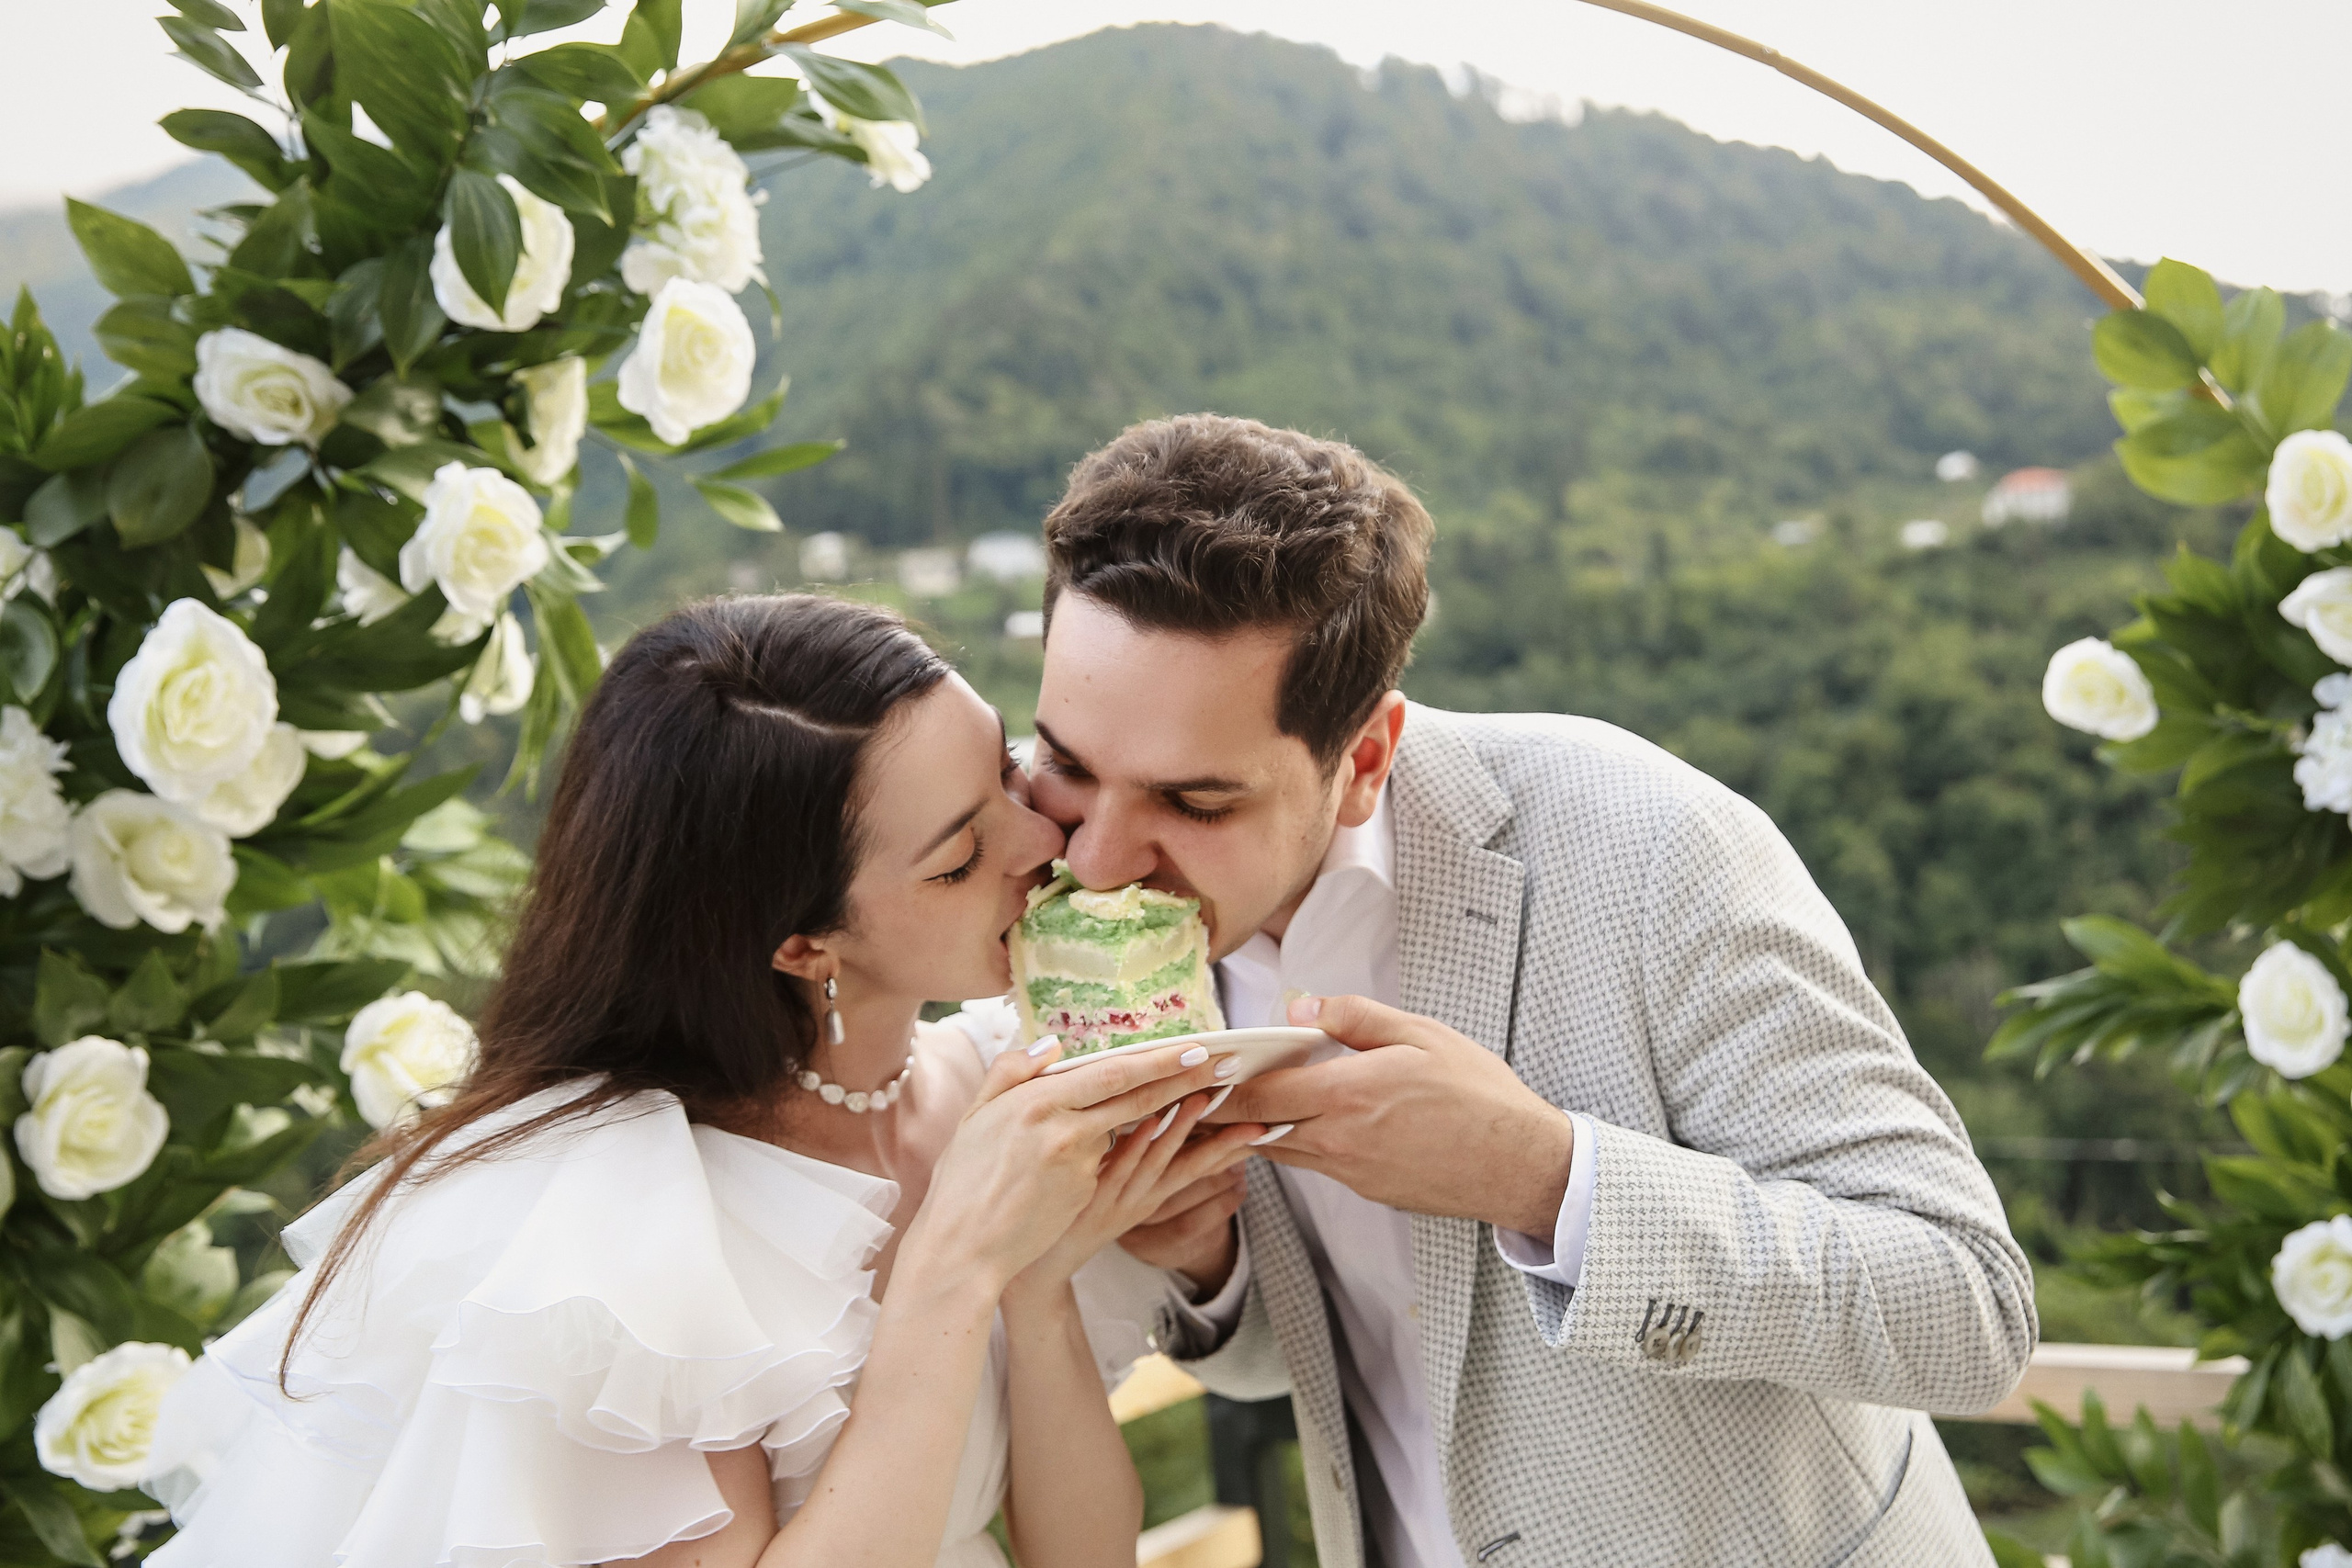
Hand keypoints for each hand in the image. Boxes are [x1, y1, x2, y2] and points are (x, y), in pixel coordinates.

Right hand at [895, 1038, 1238, 1298]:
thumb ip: (1011, 1072)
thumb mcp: (975, 1116)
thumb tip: (1052, 1045)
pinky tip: (1178, 1139)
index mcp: (1037, 1103)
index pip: (1111, 1074)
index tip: (1194, 1049)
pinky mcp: (1088, 1198)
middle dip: (1186, 1081)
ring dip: (1184, 1118)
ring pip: (1139, 1135)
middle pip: (1138, 1100)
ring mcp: (1081, 1169)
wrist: (963, 1249)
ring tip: (1219, 1101)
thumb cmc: (963, 1181)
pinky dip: (1149, 1152)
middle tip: (1226, 1066)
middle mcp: (1066, 1132)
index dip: (1157, 1061)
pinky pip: (1120, 1165)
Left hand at [1008, 1091, 1262, 1307]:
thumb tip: (1156, 1115)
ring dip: (1180, 1128)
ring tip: (1202, 1098)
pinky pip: (1116, 1168)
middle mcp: (1141, 1198)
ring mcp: (1117, 1199)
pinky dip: (1134, 1145)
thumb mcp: (1113, 1188)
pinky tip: (1147, 1122)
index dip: (1228, 1144)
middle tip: (1252, 1113)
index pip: (1197, 1163)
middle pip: (1190, 1164)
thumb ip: (1134, 1153)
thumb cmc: (1071, 1218)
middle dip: (1223, 1139)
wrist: (1034, 1268)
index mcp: (1149, 1192)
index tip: (1262, 1124)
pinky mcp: (1090, 1199)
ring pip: (1156, 1159)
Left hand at [1212, 994, 1575, 1236]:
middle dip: (1223, 1107)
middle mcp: (1338, 1140)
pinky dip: (1294, 1142)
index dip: (1222, 1079)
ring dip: (1256, 1126)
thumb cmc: (1478, 1094)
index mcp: (1348, 1094)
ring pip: (1279, 1149)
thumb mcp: (1420, 1034)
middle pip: (1254, 1128)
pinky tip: (1302, 1118)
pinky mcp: (1364, 1188)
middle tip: (1202, 1084)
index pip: (1258, 1092)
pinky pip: (1313, 1163)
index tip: (1202, 1062)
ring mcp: (1349, 1171)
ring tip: (1242, 1097)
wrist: (1519, 1164)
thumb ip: (1353, 1018)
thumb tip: (1299, 1009)